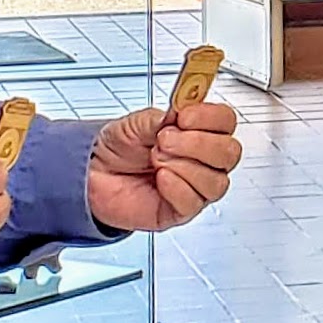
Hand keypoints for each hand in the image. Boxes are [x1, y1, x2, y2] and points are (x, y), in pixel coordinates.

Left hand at [86, 101, 241, 231]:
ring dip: (183, 166)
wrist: (93, 174)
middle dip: (197, 143)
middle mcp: (202, 160)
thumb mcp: (137, 123)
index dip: (210, 117)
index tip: (184, 116)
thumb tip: (178, 112)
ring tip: (157, 159)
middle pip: (229, 152)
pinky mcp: (181, 211)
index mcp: (198, 131)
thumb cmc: (118, 149)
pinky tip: (160, 179)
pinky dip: (176, 187)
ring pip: (216, 181)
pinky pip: (194, 202)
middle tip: (165, 140)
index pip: (225, 121)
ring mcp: (195, 187)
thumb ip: (161, 117)